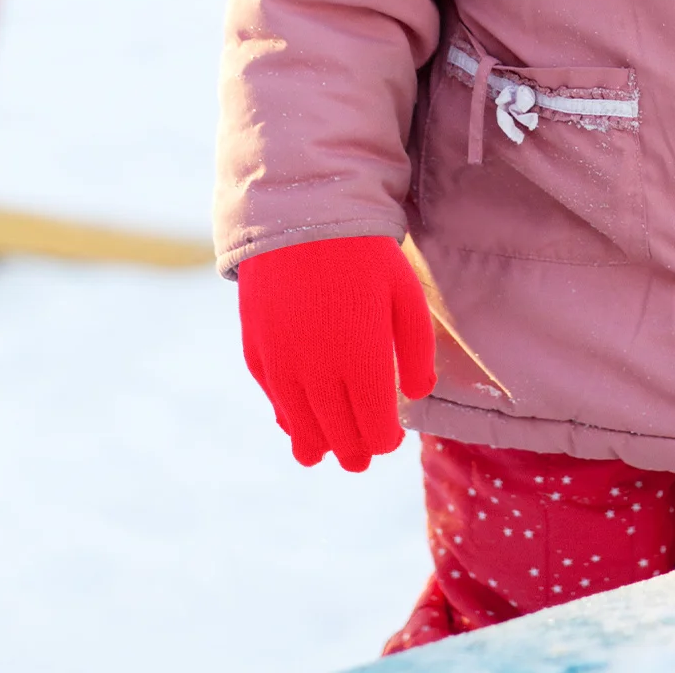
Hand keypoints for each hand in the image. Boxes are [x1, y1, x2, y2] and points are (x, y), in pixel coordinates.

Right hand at [237, 235, 436, 471]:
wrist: (301, 220)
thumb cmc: (366, 257)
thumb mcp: (407, 296)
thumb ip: (418, 351)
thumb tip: (416, 394)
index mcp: (364, 361)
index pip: (375, 429)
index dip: (384, 440)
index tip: (390, 437)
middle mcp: (320, 374)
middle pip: (339, 438)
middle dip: (355, 451)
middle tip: (363, 455)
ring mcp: (284, 367)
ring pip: (302, 430)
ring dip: (319, 445)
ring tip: (329, 452)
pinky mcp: (257, 355)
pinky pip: (275, 402)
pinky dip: (289, 417)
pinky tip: (297, 422)